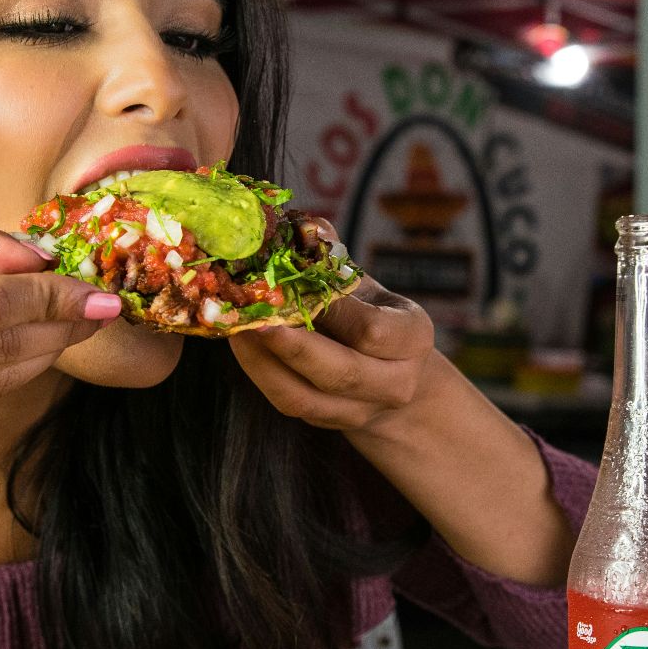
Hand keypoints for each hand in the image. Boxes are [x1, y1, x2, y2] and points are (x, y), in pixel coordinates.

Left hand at [229, 223, 436, 431]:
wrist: (389, 373)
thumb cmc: (371, 312)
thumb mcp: (364, 285)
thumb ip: (333, 259)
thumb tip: (302, 227)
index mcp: (412, 337)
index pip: (372, 332)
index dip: (329, 311)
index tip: (291, 286)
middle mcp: (395, 382)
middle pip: (340, 373)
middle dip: (290, 345)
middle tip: (250, 315)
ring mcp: (361, 410)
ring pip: (304, 396)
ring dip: (262, 362)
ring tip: (234, 327)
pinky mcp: (326, 421)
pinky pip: (288, 403)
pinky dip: (259, 374)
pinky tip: (240, 344)